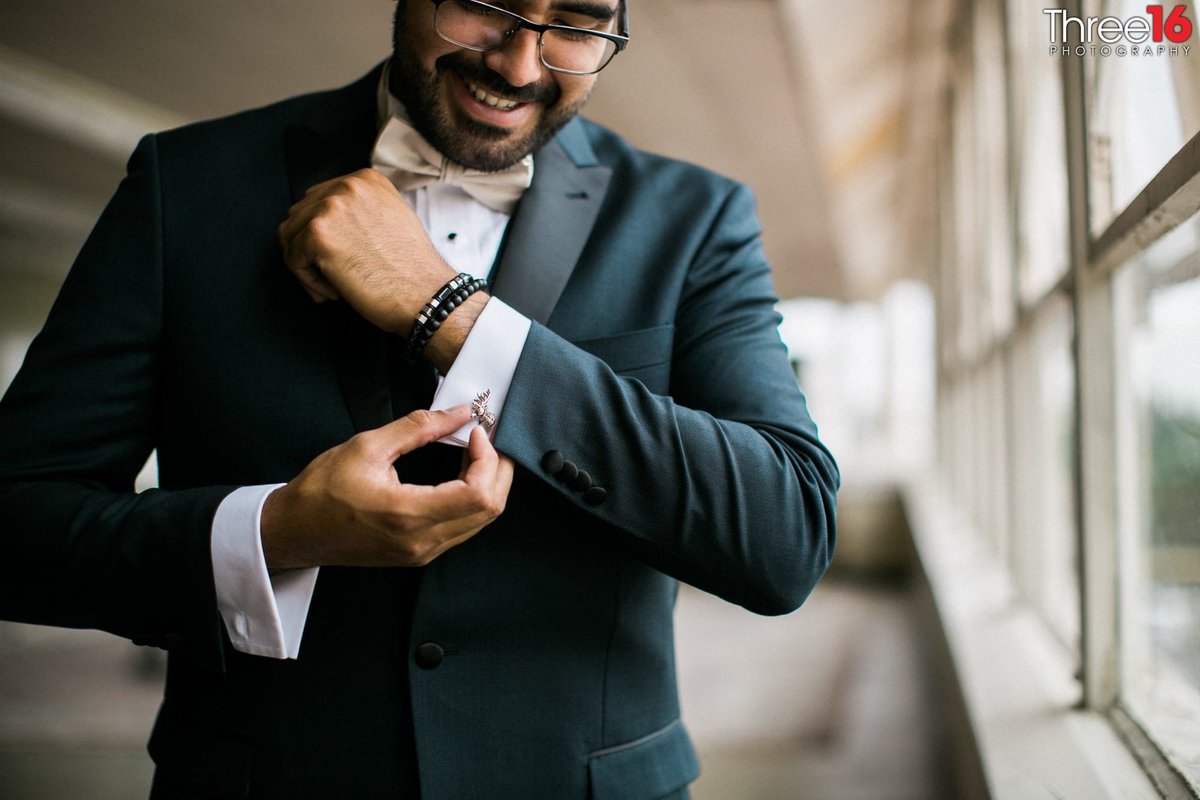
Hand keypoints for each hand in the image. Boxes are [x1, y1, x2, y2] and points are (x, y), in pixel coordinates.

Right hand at [261, 406, 512, 569]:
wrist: (294, 531)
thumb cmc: (321, 490)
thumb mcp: (367, 446)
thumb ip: (418, 427)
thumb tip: (458, 412)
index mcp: (408, 515)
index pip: (479, 494)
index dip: (488, 458)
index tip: (476, 431)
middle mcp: (421, 541)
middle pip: (489, 511)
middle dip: (498, 470)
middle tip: (487, 439)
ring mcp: (422, 553)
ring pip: (480, 522)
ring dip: (488, 485)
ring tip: (476, 452)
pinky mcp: (418, 554)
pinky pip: (463, 528)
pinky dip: (473, 500)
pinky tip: (463, 474)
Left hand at [277, 169, 454, 333]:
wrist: (426, 295)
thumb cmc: (411, 269)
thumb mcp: (390, 218)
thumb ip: (360, 210)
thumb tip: (325, 219)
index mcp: (366, 179)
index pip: (319, 199)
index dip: (325, 234)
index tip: (341, 257)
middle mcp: (348, 186)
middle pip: (299, 215)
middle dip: (311, 249)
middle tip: (337, 276)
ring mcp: (331, 207)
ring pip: (290, 236)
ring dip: (307, 265)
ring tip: (335, 285)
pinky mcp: (318, 235)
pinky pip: (292, 259)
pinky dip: (308, 282)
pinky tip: (335, 291)